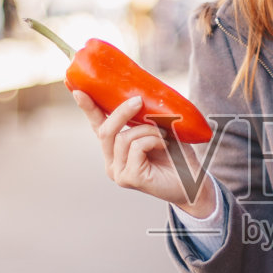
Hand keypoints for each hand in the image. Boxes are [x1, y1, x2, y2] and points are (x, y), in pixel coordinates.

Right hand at [73, 90, 216, 216]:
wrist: (194, 182)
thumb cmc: (177, 156)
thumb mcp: (159, 129)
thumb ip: (144, 117)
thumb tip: (137, 94)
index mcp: (115, 150)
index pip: (98, 126)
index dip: (88, 108)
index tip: (77, 90)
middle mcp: (112, 163)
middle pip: (105, 130)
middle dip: (121, 112)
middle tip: (138, 101)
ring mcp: (119, 172)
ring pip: (123, 138)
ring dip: (147, 130)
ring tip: (164, 136)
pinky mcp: (129, 178)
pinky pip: (136, 147)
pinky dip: (152, 140)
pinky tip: (164, 146)